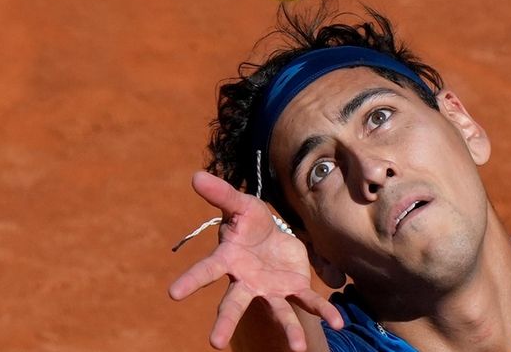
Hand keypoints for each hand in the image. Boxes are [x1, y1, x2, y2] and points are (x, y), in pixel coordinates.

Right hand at [169, 171, 342, 349]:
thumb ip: (221, 194)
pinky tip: (337, 322)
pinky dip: (323, 312)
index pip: (206, 270)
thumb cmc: (251, 223)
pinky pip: (308, 302)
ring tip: (298, 348)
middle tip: (215, 342)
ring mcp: (270, 289)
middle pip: (233, 302)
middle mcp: (246, 281)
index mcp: (228, 260)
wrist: (274, 236)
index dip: (191, 280)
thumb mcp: (241, 205)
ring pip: (278, 311)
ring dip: (289, 330)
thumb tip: (195, 175)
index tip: (173, 293)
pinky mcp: (293, 289)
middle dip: (225, 321)